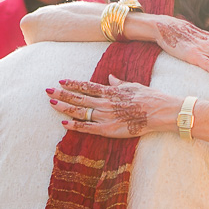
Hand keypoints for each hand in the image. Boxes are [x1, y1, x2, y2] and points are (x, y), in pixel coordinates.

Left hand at [47, 75, 178, 137]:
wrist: (161, 112)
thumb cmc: (150, 98)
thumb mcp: (133, 86)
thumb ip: (119, 84)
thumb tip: (110, 78)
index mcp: (111, 92)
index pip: (87, 86)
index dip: (72, 84)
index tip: (60, 81)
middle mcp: (105, 103)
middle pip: (79, 98)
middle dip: (62, 94)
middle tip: (47, 91)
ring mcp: (106, 116)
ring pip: (80, 111)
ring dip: (65, 107)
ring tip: (52, 104)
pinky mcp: (109, 130)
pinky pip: (88, 128)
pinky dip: (76, 126)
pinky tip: (64, 123)